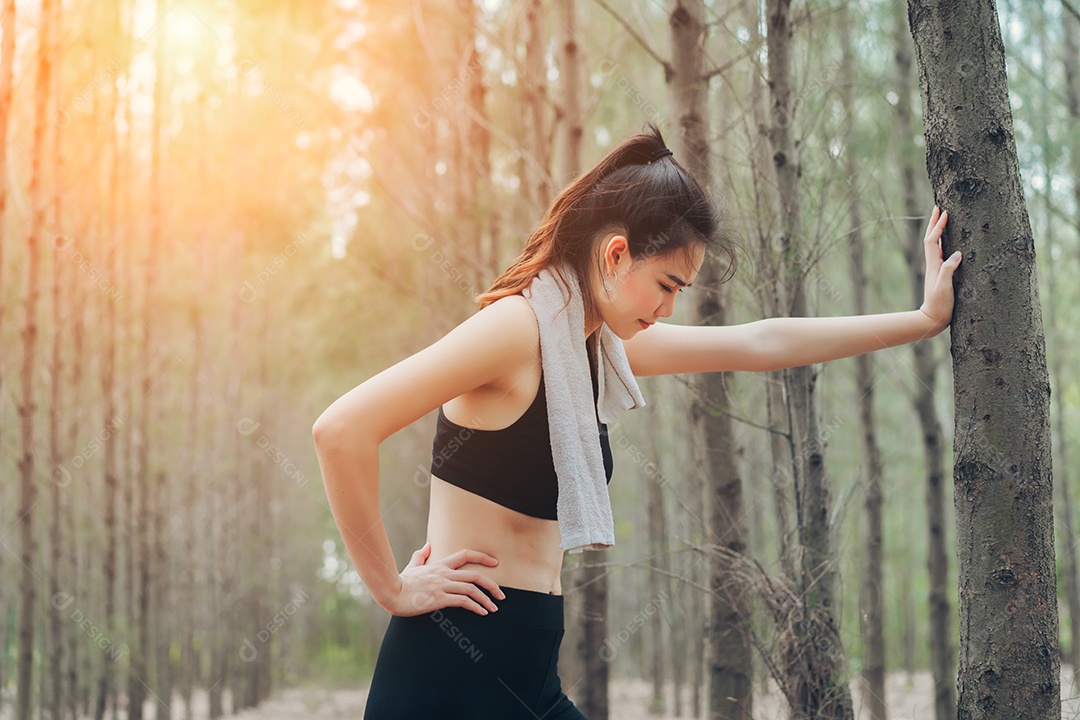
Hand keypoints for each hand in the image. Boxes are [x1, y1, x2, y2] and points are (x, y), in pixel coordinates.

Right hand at [384, 542, 505, 616]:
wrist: (390, 592)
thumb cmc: (400, 582)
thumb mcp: (412, 566)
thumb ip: (421, 556)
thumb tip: (428, 545)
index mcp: (440, 565)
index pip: (465, 554)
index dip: (482, 557)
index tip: (495, 563)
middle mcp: (444, 573)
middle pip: (475, 574)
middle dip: (492, 584)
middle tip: (501, 595)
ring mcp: (442, 585)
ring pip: (472, 589)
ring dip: (486, 599)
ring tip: (494, 608)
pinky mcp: (439, 598)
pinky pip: (463, 601)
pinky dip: (476, 607)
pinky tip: (482, 613)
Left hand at [918, 206, 961, 332]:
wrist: (933, 319)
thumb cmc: (940, 305)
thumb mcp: (944, 287)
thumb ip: (949, 270)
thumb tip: (957, 253)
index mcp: (934, 264)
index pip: (932, 240)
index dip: (937, 226)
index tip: (944, 212)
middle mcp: (933, 264)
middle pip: (930, 239)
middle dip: (934, 223)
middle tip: (938, 208)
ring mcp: (937, 269)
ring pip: (935, 245)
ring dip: (937, 231)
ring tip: (943, 220)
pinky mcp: (942, 274)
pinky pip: (942, 253)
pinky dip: (944, 243)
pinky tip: (949, 242)